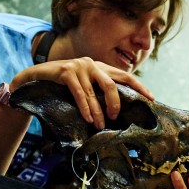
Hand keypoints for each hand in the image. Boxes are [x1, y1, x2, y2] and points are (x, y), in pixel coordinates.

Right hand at [11, 57, 153, 129]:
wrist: (35, 78)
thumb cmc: (63, 86)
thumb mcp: (85, 86)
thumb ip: (99, 92)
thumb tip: (118, 110)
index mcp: (101, 67)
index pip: (126, 76)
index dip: (140, 87)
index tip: (152, 99)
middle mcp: (93, 64)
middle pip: (112, 85)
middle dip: (115, 104)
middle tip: (115, 117)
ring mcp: (79, 66)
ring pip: (94, 93)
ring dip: (98, 112)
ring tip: (100, 125)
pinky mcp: (66, 71)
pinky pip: (80, 93)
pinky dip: (85, 107)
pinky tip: (89, 118)